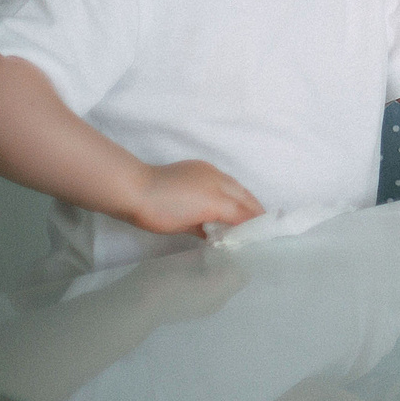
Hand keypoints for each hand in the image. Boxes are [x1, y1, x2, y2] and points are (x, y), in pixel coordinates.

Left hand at [125, 158, 261, 236]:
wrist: (135, 189)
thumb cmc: (159, 212)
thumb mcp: (187, 226)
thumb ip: (209, 227)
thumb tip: (220, 232)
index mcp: (216, 199)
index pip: (243, 212)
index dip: (254, 222)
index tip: (264, 233)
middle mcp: (217, 183)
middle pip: (244, 196)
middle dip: (256, 209)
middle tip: (264, 222)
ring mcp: (209, 172)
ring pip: (235, 186)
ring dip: (245, 198)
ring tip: (249, 212)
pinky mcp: (200, 167)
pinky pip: (224, 178)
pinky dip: (231, 189)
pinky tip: (228, 198)